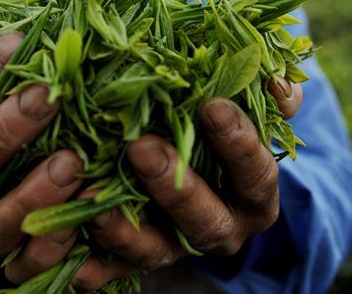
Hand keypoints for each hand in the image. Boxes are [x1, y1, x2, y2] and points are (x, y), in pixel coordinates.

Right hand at [0, 33, 84, 283]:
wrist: (13, 187)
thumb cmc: (17, 112)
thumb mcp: (7, 81)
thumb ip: (8, 51)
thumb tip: (30, 8)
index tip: (16, 43)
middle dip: (4, 131)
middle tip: (47, 97)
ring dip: (30, 193)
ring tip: (73, 162)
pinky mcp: (9, 263)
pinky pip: (24, 268)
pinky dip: (52, 247)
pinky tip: (84, 216)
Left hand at [71, 79, 303, 288]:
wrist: (198, 161)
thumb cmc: (225, 121)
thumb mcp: (252, 103)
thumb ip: (272, 93)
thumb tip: (276, 82)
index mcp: (255, 194)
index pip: (255, 172)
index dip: (238, 143)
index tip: (213, 106)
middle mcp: (222, 226)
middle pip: (206, 219)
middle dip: (175, 187)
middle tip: (141, 147)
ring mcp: (179, 245)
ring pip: (158, 251)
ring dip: (127, 232)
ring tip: (96, 206)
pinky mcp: (138, 257)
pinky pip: (117, 269)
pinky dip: (96, 266)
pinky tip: (75, 262)